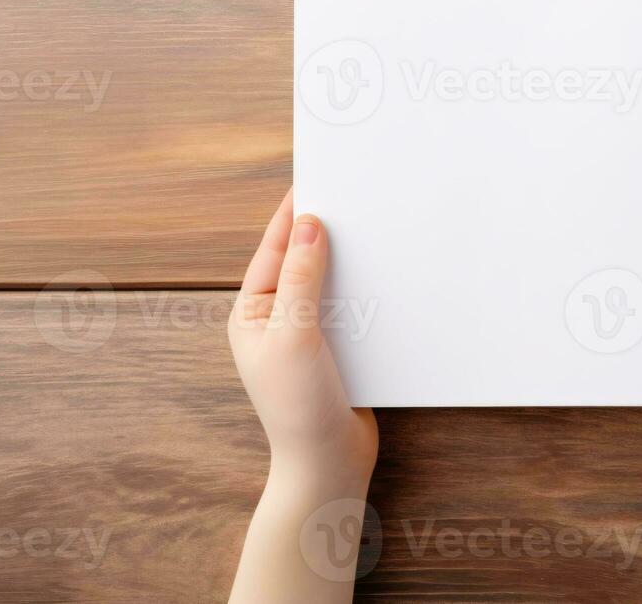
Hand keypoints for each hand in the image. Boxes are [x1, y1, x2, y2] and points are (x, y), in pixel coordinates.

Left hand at [229, 189, 376, 481]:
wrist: (328, 463)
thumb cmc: (297, 406)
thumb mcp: (294, 333)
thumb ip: (302, 277)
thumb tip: (309, 223)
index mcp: (252, 312)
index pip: (274, 248)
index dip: (294, 213)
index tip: (316, 178)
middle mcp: (277, 318)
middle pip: (302, 259)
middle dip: (325, 230)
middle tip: (352, 195)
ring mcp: (308, 333)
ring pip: (331, 281)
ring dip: (350, 260)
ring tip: (372, 227)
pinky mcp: (339, 348)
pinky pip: (354, 306)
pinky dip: (369, 290)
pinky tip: (388, 276)